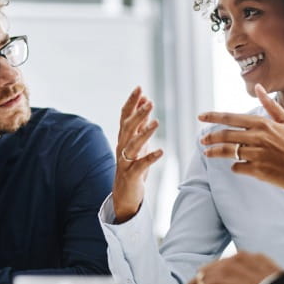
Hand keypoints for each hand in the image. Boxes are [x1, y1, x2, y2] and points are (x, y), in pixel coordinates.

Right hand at [112, 86, 164, 222]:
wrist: (124, 194)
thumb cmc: (132, 166)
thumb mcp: (138, 143)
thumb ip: (141, 124)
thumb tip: (146, 103)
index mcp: (123, 138)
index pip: (125, 116)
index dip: (132, 102)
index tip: (139, 88)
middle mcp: (122, 147)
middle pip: (128, 127)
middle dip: (138, 114)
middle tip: (150, 102)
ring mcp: (125, 161)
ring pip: (133, 144)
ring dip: (144, 133)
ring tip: (156, 122)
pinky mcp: (131, 175)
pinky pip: (140, 165)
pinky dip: (150, 158)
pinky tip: (161, 151)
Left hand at [198, 84, 283, 211]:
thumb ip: (270, 105)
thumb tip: (258, 87)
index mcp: (264, 124)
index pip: (231, 118)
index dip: (213, 117)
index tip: (200, 117)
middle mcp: (259, 137)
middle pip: (225, 135)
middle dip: (210, 137)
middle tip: (202, 140)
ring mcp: (258, 154)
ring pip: (228, 151)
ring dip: (215, 152)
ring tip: (208, 153)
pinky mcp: (258, 170)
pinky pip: (238, 167)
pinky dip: (235, 166)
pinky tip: (236, 166)